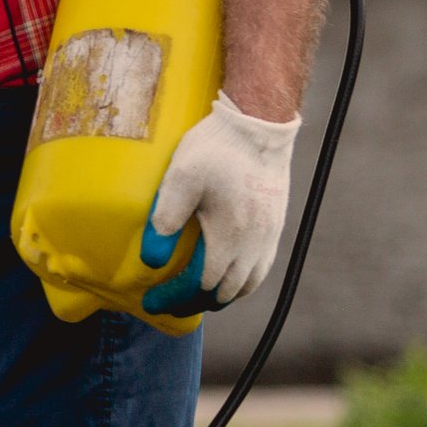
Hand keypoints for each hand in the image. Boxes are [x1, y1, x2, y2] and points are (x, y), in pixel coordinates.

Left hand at [142, 92, 299, 316]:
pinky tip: (227, 273)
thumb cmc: (217, 148)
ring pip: (249, 283)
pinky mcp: (276, 223)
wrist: (259, 123)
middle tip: (168, 303)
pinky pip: (262, 266)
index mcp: (230, 235)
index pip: (201, 285)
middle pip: (226, 292)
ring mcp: (270, 234)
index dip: (174, 297)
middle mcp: (255, 242)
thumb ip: (164, 220)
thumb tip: (152, 261)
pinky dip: (242, 280)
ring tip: (194, 296)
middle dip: (194, 302)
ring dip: (221, 295)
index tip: (150, 300)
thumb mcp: (180, 179)